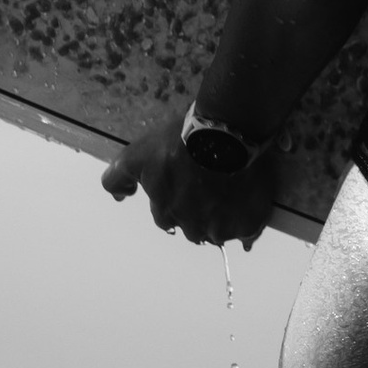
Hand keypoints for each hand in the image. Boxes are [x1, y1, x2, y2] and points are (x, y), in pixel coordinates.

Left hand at [101, 105, 276, 247]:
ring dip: (222, 220)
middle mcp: (193, 227)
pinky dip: (246, 226)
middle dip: (198, 214)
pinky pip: (248, 235)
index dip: (174, 202)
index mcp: (166, 212)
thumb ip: (118, 179)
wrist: (224, 132)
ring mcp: (222, 228)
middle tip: (208, 188)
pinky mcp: (249, 223)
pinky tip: (247, 210)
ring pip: (220, 233)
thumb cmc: (179, 142)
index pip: (166, 219)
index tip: (185, 186)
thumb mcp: (137, 155)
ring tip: (230, 193)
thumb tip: (119, 198)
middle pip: (194, 229)